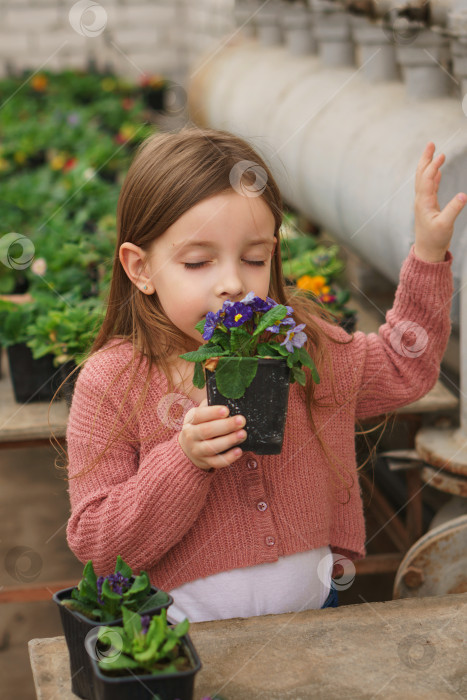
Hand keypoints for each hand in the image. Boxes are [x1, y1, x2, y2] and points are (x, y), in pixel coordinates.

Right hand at [178, 399, 246, 470]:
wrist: (188, 449)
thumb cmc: (201, 426)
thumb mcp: (201, 415)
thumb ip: (211, 405)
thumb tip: (229, 395)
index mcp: (191, 420)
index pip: (199, 415)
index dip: (212, 412)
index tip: (226, 410)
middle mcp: (191, 436)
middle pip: (206, 431)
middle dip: (225, 426)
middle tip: (241, 420)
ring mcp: (197, 451)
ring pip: (212, 447)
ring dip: (228, 440)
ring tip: (243, 434)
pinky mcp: (205, 462)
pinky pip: (217, 462)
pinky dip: (228, 458)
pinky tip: (239, 451)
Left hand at [414, 141, 466, 261]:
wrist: (427, 251)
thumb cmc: (434, 240)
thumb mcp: (445, 225)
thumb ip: (453, 210)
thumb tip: (463, 196)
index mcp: (423, 202)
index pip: (427, 178)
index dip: (433, 166)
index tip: (442, 155)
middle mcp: (421, 200)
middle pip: (421, 174)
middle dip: (425, 159)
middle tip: (430, 144)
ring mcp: (423, 203)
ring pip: (423, 179)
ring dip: (427, 165)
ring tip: (433, 152)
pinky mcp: (427, 206)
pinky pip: (429, 187)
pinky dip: (432, 176)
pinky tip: (437, 172)